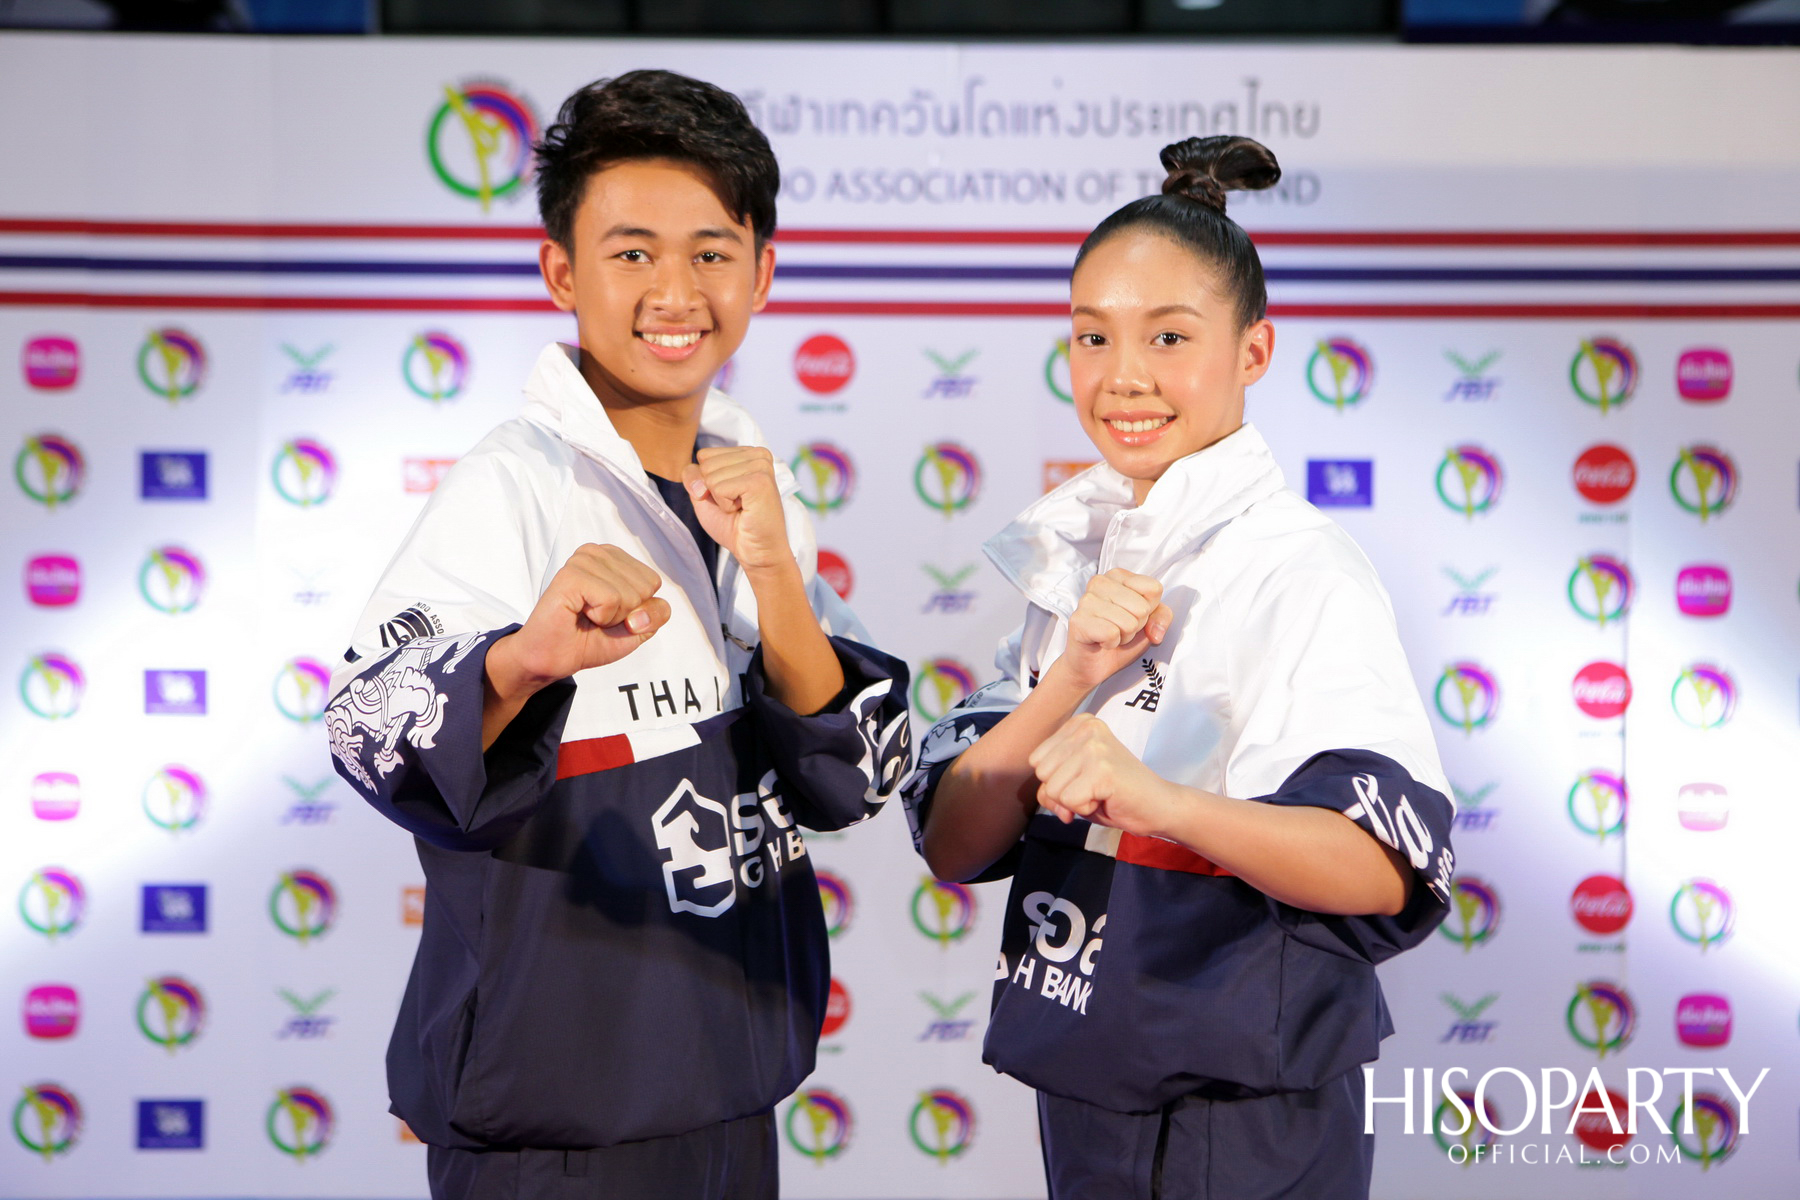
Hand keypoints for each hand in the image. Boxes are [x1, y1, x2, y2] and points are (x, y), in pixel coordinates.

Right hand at [490, 544, 671, 691]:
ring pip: (630, 593)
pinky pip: (611, 599)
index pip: (653, 581)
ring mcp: (583, 561)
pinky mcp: (571, 575)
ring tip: (587, 616)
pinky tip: (580, 614)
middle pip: (646, 587)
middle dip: (626, 613)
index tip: (611, 614)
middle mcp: (597, 553)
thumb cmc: (591, 638)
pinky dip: (601, 617)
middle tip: (597, 618)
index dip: (638, 609)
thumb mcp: (638, 627)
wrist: (556, 658)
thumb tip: (642, 611)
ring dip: (611, 616)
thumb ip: (657, 613)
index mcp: (614, 557)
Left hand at [683, 446, 792, 574]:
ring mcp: (761, 466)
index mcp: (748, 453)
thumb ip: (692, 476)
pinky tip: (744, 510)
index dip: (707, 482)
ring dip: (721, 500)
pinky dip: (726, 506)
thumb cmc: (734, 525)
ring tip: (742, 507)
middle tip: (737, 504)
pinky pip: (720, 488)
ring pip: (711, 476)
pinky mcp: (760, 481)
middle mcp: (758, 454)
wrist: (756, 552)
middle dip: (713, 491)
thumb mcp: (704, 496)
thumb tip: (698, 476)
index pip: (704, 455)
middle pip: (706, 464)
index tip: (730, 496)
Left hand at [1028, 713, 1177, 837]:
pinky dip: (1085, 809)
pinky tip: (1107, 799)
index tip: (1085, 780)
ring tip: (1101, 793)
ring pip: (1053, 789)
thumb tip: (1048, 799)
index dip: (1056, 781)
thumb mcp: (1074, 783)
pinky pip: (1068, 801)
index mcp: (1079, 723)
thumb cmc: (1115, 795)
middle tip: (1094, 789)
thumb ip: (1049, 787)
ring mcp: (1095, 747)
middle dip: (1063, 792)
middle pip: (1042, 773)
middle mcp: (1087, 728)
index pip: (1036, 760)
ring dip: (1075, 802)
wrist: (1159, 805)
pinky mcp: (1102, 770)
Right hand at [1047, 569, 1171, 692]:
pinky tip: (1100, 641)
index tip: (1132, 615)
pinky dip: (1111, 643)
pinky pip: (1112, 634)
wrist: (1093, 663)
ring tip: (1110, 634)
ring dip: (1123, 636)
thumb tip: (1155, 631)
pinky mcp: (1079, 620)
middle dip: (1135, 625)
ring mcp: (1087, 600)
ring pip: (1129, 623)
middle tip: (1119, 628)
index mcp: (1118, 575)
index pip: (1153, 588)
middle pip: (1142, 608)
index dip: (1149, 609)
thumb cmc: (1120, 636)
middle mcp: (1100, 582)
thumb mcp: (1150, 622)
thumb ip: (1162, 616)